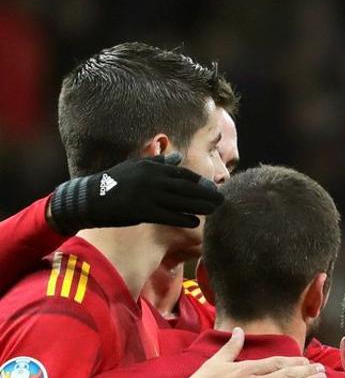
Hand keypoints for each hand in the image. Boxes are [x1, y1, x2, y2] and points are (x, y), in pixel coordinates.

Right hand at [47, 152, 223, 233]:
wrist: (90, 198)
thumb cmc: (115, 182)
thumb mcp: (136, 167)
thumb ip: (158, 162)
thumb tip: (177, 155)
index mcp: (152, 167)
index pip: (182, 174)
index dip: (200, 182)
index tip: (214, 187)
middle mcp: (152, 180)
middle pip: (187, 187)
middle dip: (206, 194)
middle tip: (222, 200)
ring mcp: (148, 196)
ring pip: (181, 201)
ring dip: (200, 207)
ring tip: (214, 211)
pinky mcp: (143, 211)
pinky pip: (169, 215)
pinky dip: (183, 218)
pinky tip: (195, 222)